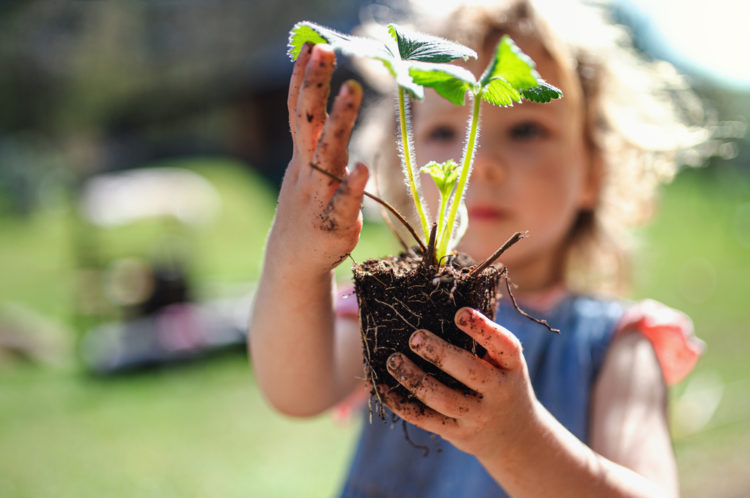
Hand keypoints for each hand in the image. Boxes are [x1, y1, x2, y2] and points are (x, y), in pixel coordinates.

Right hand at [268, 43, 367, 272]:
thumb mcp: (306, 169)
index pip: (300, 111)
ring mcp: (318, 196)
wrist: (293, 261)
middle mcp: (307, 171)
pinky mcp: (334, 223)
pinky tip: (360, 169)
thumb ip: (316, 138)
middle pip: (308, 123)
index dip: (305, 79)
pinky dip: (350, 187)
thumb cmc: (307, 208)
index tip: (312, 44)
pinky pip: (343, 203)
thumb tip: (322, 100)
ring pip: (327, 155)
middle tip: (324, 50)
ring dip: (338, 123)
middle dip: (315, 85)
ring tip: (350, 91)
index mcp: (303, 157)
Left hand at [381, 307, 539, 461]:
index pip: (504, 345)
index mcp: (512, 366)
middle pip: (470, 373)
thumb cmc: (500, 382)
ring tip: (393, 361)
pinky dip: (401, 404)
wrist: (515, 437)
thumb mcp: (504, 362)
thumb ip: (481, 339)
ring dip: (415, 379)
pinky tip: (383, 389)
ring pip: (444, 399)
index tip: (459, 312)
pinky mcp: (457, 432)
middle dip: (440, 354)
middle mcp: (498, 392)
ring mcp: (478, 415)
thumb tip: (438, 299)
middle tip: (415, 337)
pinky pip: (426, 420)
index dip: (483, 329)